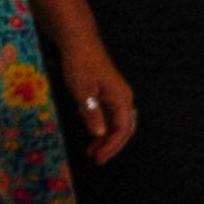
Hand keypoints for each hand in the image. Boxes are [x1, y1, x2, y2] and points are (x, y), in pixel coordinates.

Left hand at [61, 45, 141, 165]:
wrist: (79, 43)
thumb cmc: (81, 65)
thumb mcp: (82, 91)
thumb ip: (91, 113)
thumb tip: (99, 134)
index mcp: (121, 98)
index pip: (122, 129)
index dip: (111, 146)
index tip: (98, 158)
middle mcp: (124, 99)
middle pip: (124, 129)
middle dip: (112, 146)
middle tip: (97, 159)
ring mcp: (117, 96)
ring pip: (118, 124)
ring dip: (107, 139)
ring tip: (92, 152)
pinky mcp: (108, 94)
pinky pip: (111, 116)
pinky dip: (103, 129)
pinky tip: (92, 135)